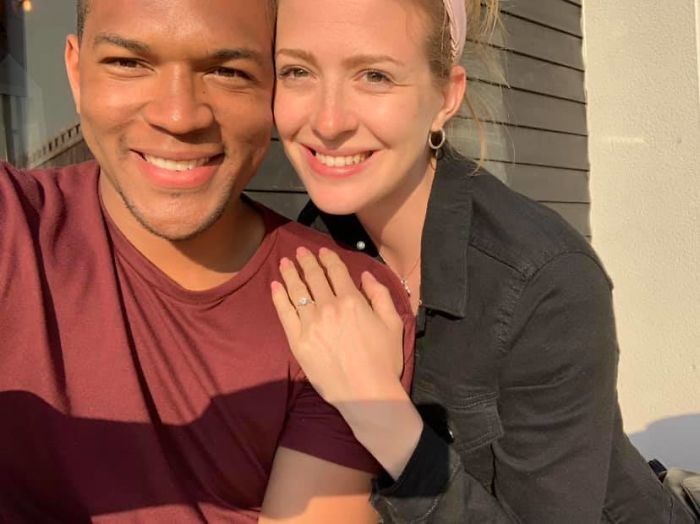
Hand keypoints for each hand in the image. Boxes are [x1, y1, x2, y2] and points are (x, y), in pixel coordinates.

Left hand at [271, 247, 423, 478]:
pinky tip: (276, 286)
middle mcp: (329, 307)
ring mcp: (311, 324)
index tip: (321, 251)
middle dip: (306, 261)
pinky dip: (279, 297)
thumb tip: (365, 276)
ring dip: (290, 273)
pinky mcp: (298, 341)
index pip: (336, 272)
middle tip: (299, 251)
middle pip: (314, 277)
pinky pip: (285, 313)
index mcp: (353, 301)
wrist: (366, 393)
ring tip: (284, 262)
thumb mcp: (394, 323)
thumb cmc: (384, 360)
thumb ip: (380, 294)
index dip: (327, 258)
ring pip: (297, 291)